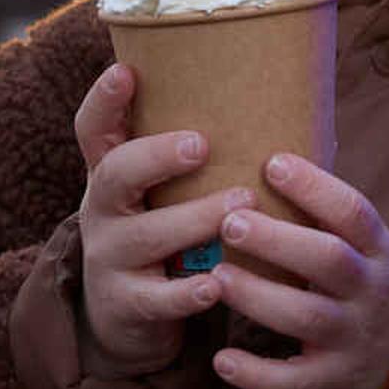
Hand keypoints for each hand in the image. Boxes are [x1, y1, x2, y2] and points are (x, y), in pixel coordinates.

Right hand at [73, 63, 252, 375]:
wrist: (130, 317)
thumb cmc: (170, 234)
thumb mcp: (169, 193)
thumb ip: (205, 159)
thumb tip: (294, 102)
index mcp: (114, 175)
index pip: (94, 130)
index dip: (104, 100)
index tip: (125, 71)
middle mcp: (102, 211)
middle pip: (115, 174)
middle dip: (155, 156)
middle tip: (200, 144)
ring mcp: (110, 258)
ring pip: (146, 235)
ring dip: (194, 218)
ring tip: (241, 202)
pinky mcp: (126, 305)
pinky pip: (156, 298)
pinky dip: (188, 292)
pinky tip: (217, 283)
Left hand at [205, 153, 388, 388]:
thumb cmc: (365, 287)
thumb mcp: (370, 251)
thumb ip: (334, 217)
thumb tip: (275, 155)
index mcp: (382, 252)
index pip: (354, 212)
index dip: (314, 187)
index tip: (271, 163)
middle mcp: (373, 293)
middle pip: (330, 261)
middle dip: (278, 240)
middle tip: (229, 221)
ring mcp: (354, 339)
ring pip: (307, 318)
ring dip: (258, 296)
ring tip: (216, 276)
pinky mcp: (333, 380)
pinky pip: (294, 382)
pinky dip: (256, 374)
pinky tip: (221, 359)